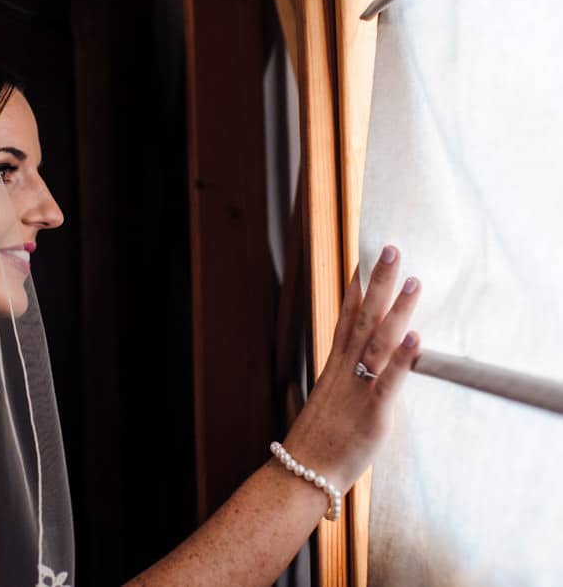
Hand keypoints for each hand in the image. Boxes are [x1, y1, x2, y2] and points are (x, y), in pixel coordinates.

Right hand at [282, 245, 421, 491]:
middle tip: (391, 249)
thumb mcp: (332, 399)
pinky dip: (403, 359)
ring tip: (412, 280)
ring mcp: (358, 388)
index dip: (356, 287)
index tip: (365, 258)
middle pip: (363, 317)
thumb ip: (347, 378)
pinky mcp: (373, 413)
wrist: (304, 472)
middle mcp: (345, 370)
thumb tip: (359, 365)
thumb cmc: (319, 440)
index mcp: (335, 366)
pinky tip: (417, 336)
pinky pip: (389, 382)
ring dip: (396, 309)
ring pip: (378, 341)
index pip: (346, 317)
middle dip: (378, 283)